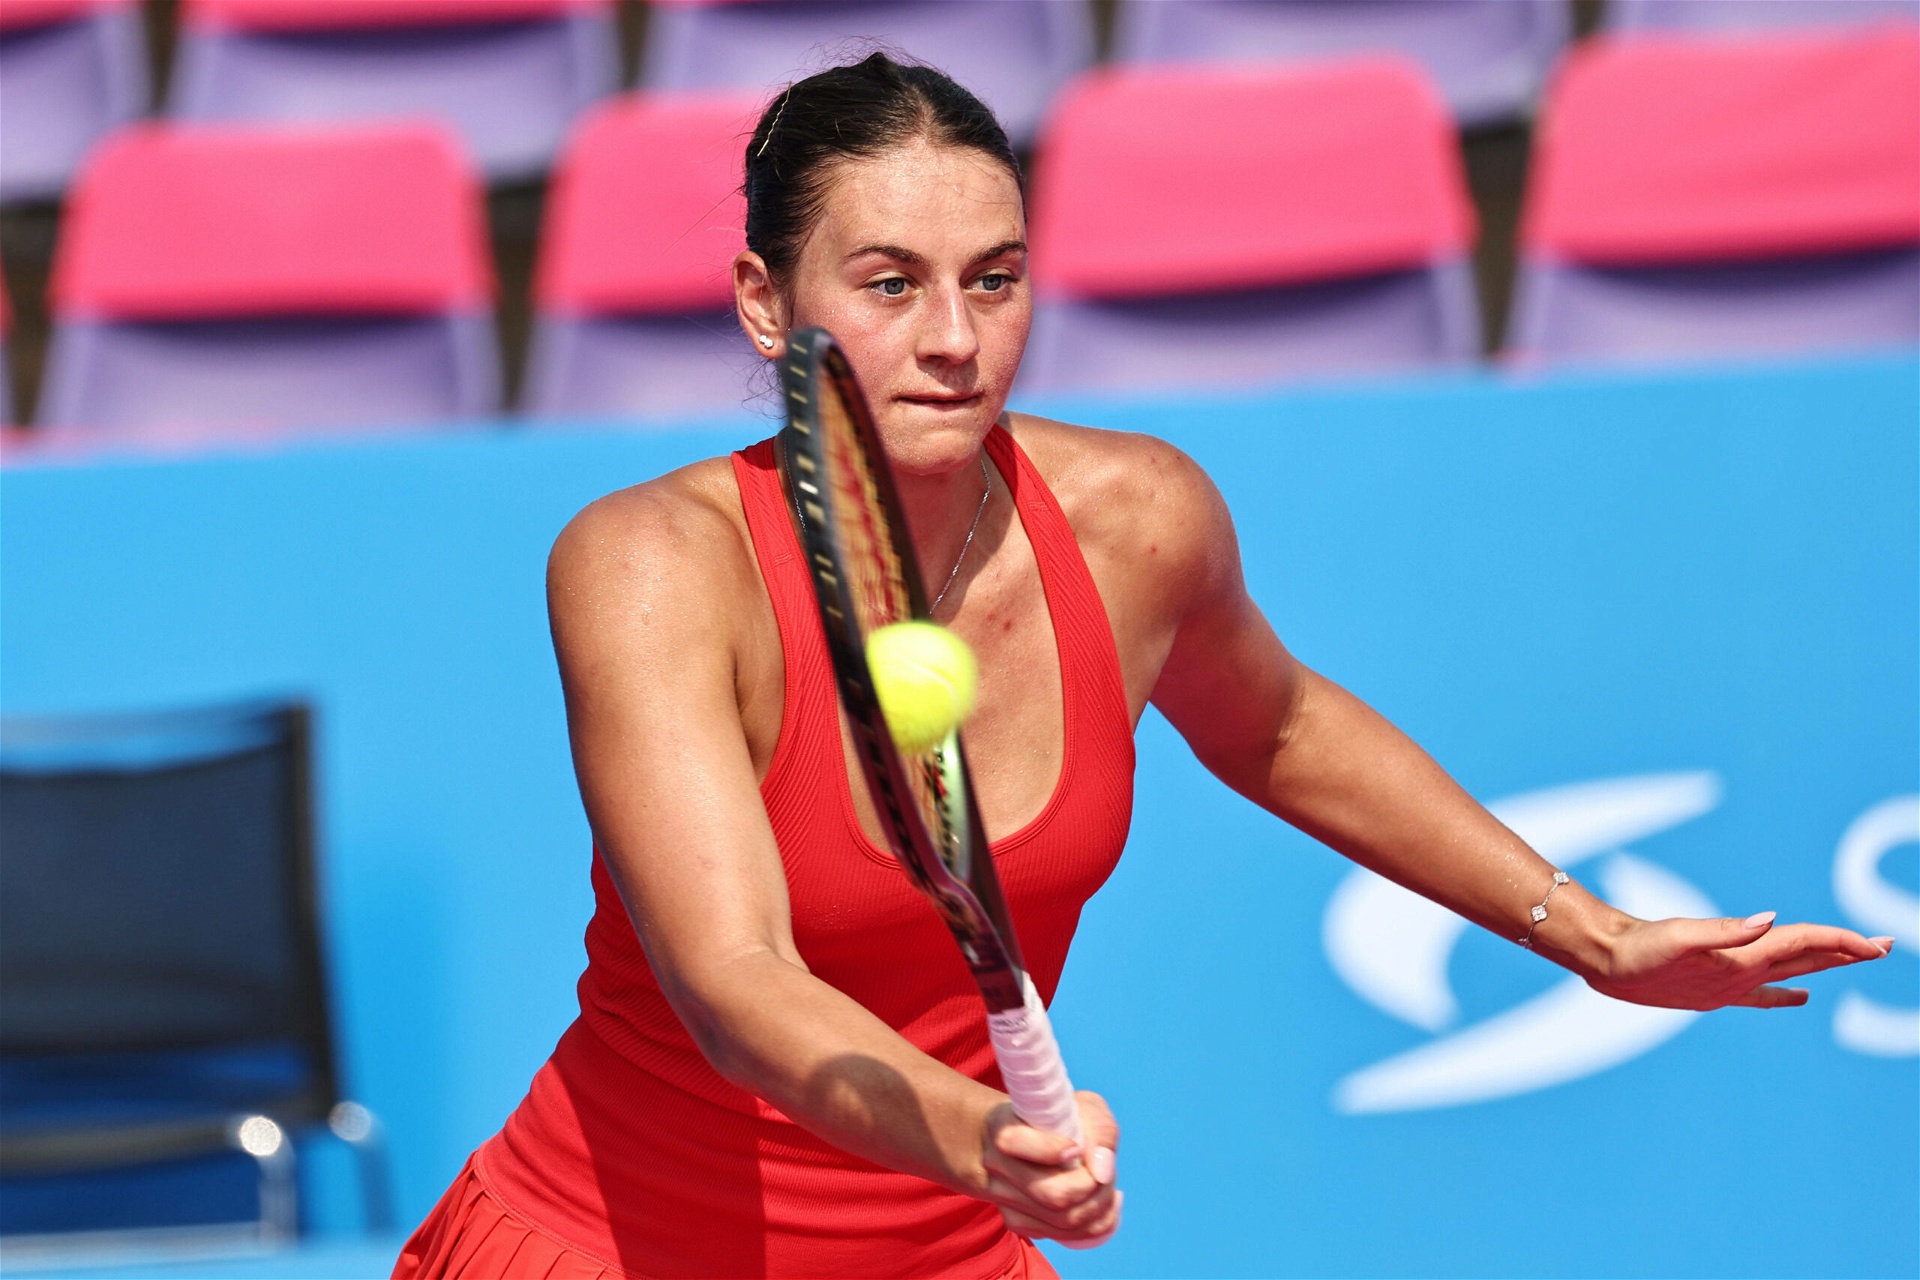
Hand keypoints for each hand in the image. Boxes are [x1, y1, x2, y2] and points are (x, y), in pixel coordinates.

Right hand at [981, 1091, 1120, 1245]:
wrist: (1022, 1137)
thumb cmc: (1057, 1120)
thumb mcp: (1082, 1107)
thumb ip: (1099, 1130)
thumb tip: (1104, 1171)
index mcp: (1004, 1127)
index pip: (1016, 1144)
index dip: (1053, 1150)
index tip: (1077, 1147)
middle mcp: (996, 1165)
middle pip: (1052, 1195)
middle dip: (1094, 1189)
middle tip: (1106, 1175)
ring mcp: (1003, 1198)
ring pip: (1062, 1222)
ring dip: (1099, 1208)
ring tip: (1107, 1188)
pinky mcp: (1016, 1222)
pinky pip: (1061, 1236)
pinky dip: (1094, 1226)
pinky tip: (1101, 1205)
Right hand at [1590, 911, 1893, 1009]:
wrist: (1605, 964)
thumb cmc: (1638, 949)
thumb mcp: (1679, 934)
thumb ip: (1725, 930)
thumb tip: (1771, 921)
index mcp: (1742, 961)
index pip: (1803, 946)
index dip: (1841, 941)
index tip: (1877, 943)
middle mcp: (1744, 977)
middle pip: (1807, 962)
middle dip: (1848, 952)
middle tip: (1886, 945)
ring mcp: (1731, 987)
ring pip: (1791, 973)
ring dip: (1824, 965)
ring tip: (1855, 958)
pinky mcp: (1715, 989)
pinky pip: (1764, 992)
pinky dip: (1786, 992)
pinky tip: (1800, 997)